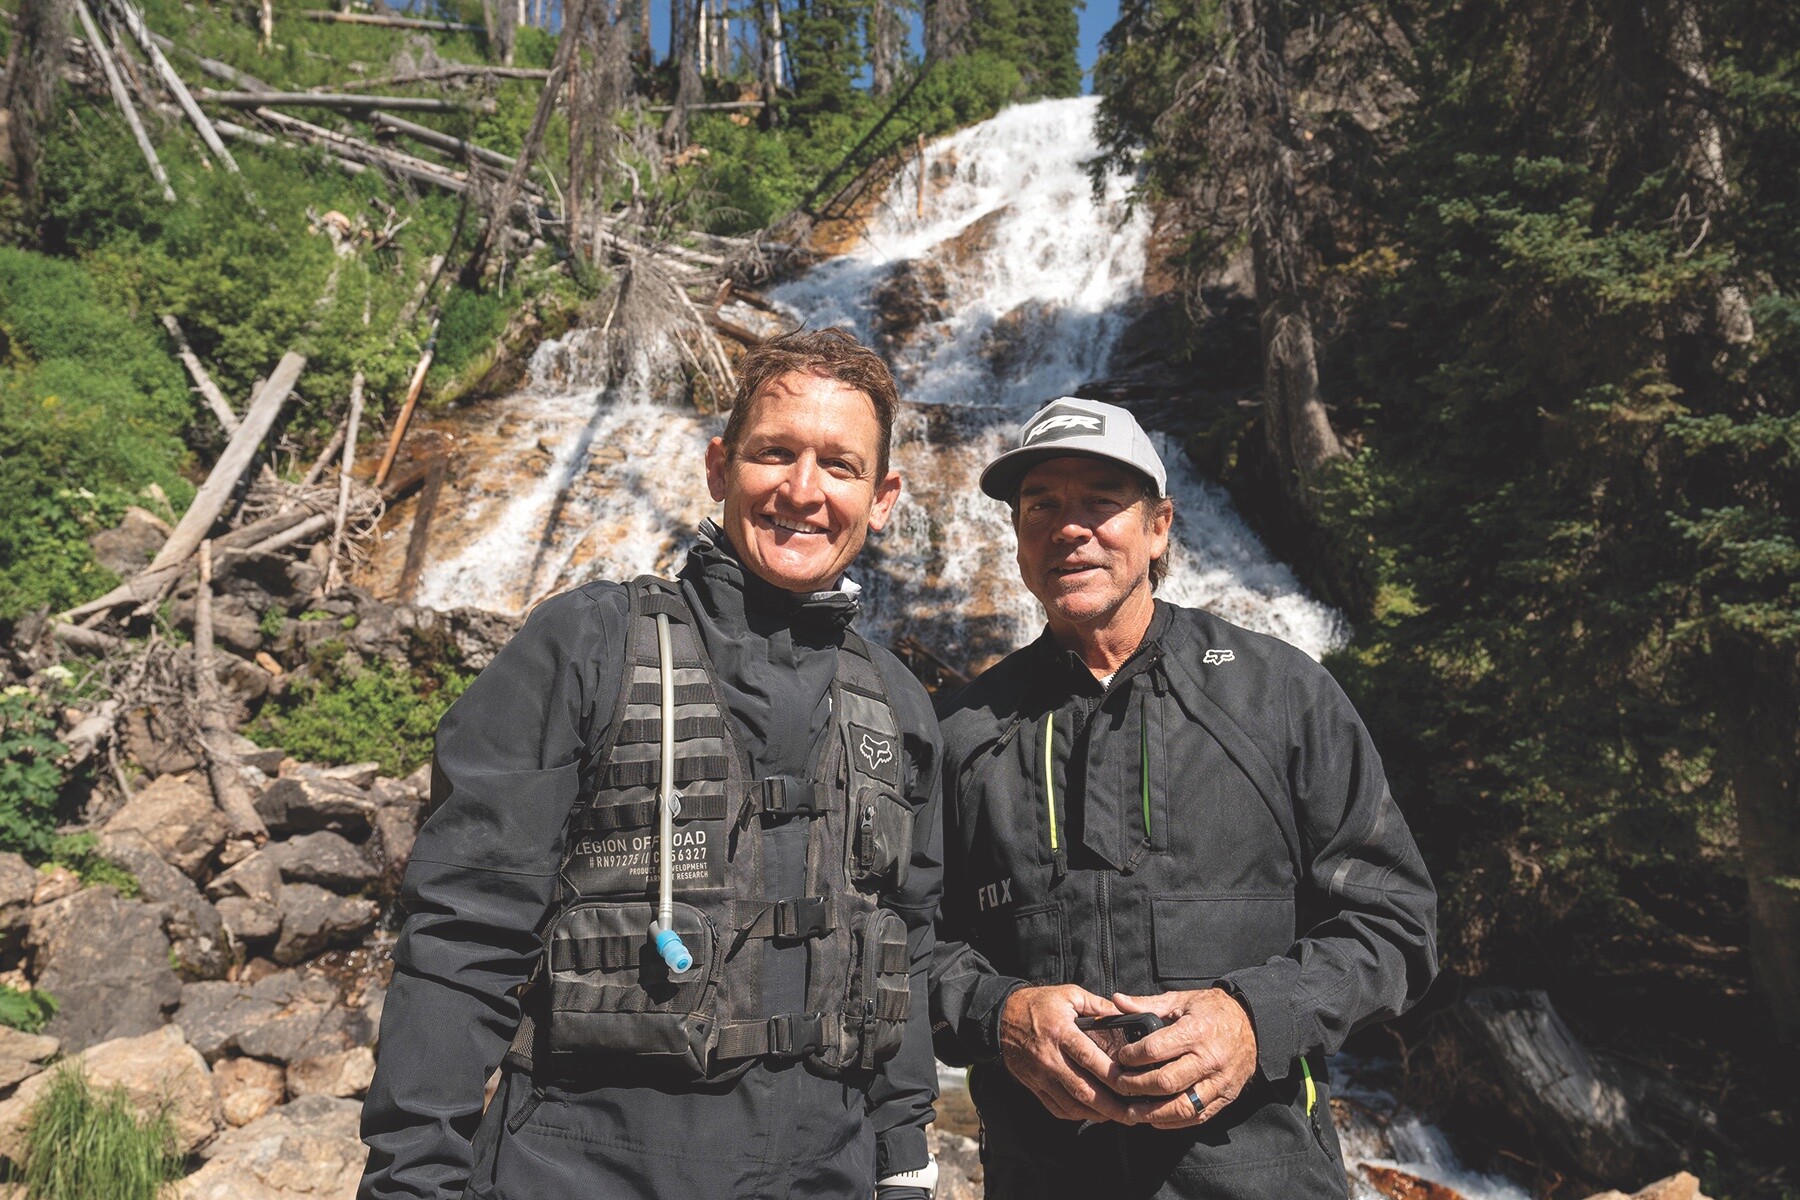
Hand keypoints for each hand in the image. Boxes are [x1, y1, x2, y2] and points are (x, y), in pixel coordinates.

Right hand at [997, 985, 1132, 1123]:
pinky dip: (1076, 1115)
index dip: (1111, 1075)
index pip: (1089, 1058)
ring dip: (1095, 1114)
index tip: (1130, 1085)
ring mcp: (1040, 1075)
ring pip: (1071, 1104)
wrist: (1001, 1017)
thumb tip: (1124, 1013)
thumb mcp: (1068, 995)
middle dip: (1109, 1106)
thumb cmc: (1037, 1004)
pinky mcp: (1034, 1085)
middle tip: (1130, 1114)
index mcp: (1061, 1033)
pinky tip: (1091, 1113)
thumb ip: (1097, 1005)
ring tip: (1116, 1117)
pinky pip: (1056, 1107)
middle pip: (1083, 1089)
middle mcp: (1050, 1058)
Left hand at [1099, 989, 1256, 1128]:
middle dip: (1135, 1086)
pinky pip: (1198, 1116)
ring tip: (1131, 1111)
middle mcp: (1209, 1059)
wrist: (1254, 1024)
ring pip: (1181, 1106)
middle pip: (1165, 1081)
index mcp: (1196, 1031)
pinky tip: (1155, 1119)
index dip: (1131, 1056)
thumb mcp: (1182, 1000)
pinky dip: (1174, 1122)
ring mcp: (1219, 1081)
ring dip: (1152, 1112)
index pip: (1154, 1050)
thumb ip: (1148, 1004)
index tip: (1119, 1058)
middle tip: (1118, 1084)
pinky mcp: (1226, 1096)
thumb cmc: (1214, 1011)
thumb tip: (1117, 1001)